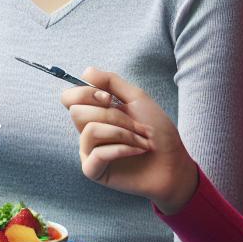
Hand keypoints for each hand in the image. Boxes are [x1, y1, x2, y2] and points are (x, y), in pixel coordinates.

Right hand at [62, 69, 198, 213]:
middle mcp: (88, 131)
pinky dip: (122, 149)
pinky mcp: (93, 170)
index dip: (84, 93)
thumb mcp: (136, 98)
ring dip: (122, 132)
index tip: (109, 99)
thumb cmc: (157, 132)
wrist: (173, 163)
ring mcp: (88, 151)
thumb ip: (111, 82)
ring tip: (141, 140)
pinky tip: (136, 151)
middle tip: (135, 124)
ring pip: (90, 130)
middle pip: (77, 112)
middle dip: (112, 115)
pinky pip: (97, 153)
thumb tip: (86, 71)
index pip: (69, 98)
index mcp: (95, 113)